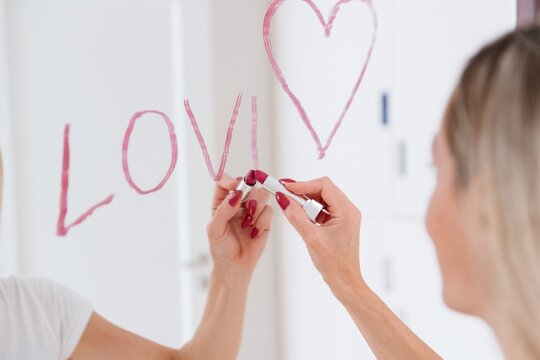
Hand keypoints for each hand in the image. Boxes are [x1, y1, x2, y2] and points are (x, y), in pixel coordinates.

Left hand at [207, 174, 272, 274]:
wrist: (236, 266)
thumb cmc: (221, 248)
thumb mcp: (215, 229)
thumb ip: (223, 210)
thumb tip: (236, 194)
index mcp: (222, 201)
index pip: (225, 182)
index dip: (231, 180)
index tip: (236, 187)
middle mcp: (238, 202)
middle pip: (247, 184)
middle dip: (249, 195)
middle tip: (248, 208)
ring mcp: (252, 209)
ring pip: (261, 194)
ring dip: (256, 207)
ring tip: (248, 223)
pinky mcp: (264, 219)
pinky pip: (269, 210)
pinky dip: (262, 221)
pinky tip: (254, 233)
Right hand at [276, 177, 364, 295]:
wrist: (345, 282)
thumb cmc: (333, 264)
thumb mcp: (311, 238)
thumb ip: (296, 216)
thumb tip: (283, 199)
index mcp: (346, 211)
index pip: (324, 186)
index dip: (303, 184)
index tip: (285, 187)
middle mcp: (348, 210)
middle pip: (323, 189)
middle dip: (302, 191)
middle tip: (283, 194)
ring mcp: (344, 216)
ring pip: (321, 198)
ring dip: (305, 201)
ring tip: (290, 207)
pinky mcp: (339, 223)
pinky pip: (323, 209)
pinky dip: (310, 210)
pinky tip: (299, 216)